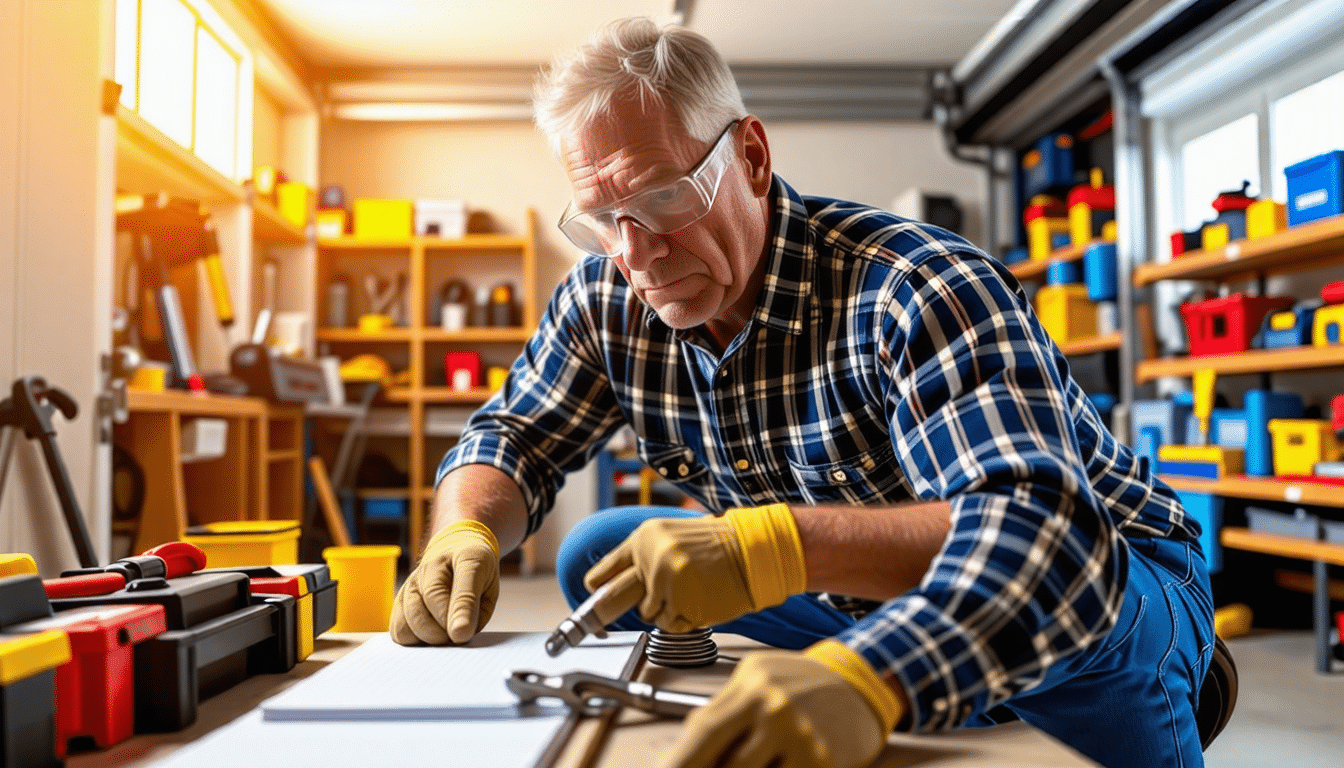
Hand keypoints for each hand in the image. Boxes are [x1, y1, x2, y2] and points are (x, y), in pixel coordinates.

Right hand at [389, 520, 499, 644]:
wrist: (456, 551)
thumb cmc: (476, 574)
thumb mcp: (490, 587)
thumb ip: (477, 610)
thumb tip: (459, 635)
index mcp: (466, 557)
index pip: (463, 586)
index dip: (461, 612)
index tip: (461, 635)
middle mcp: (433, 565)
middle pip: (429, 603)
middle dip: (444, 630)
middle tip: (457, 637)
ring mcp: (413, 581)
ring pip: (409, 619)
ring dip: (428, 637)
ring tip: (445, 635)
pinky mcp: (400, 598)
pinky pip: (398, 628)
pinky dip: (413, 639)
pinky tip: (429, 636)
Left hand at [583, 503, 806, 631]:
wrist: (753, 549)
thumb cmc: (716, 545)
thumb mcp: (670, 537)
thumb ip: (642, 558)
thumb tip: (612, 584)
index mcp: (643, 539)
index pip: (603, 573)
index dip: (596, 590)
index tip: (590, 601)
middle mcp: (650, 559)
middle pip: (611, 598)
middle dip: (604, 612)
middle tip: (591, 628)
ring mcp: (666, 583)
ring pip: (647, 614)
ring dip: (663, 611)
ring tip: (688, 592)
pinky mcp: (683, 604)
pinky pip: (670, 624)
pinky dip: (682, 620)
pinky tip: (698, 601)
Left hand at [658, 642, 901, 767]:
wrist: (863, 682)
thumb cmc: (805, 683)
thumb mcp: (759, 680)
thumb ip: (725, 712)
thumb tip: (685, 752)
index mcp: (752, 684)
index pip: (701, 731)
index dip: (677, 763)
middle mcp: (775, 707)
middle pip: (724, 763)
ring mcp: (801, 736)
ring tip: (761, 760)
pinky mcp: (822, 762)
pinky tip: (778, 764)